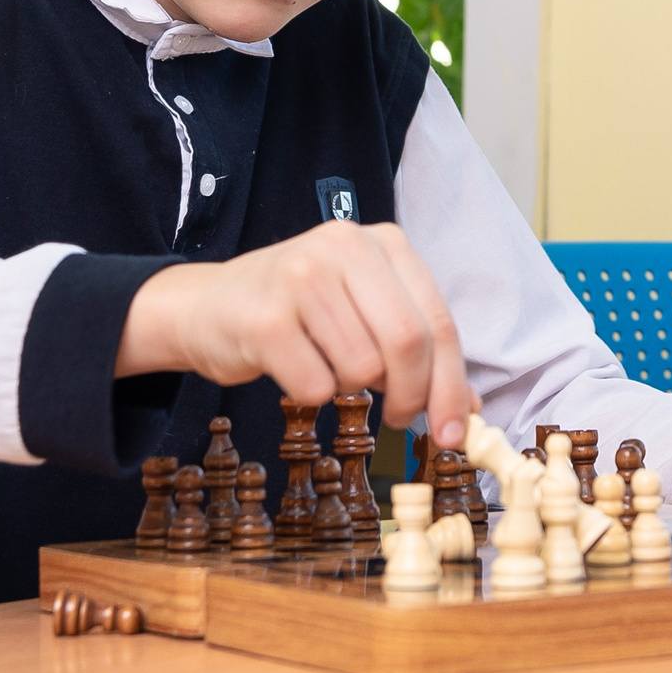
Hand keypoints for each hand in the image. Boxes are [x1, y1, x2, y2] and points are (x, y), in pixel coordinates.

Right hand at [115, 220, 474, 445]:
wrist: (205, 306)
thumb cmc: (298, 314)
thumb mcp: (365, 313)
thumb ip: (418, 350)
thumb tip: (466, 410)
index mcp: (382, 242)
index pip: (438, 322)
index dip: (451, 384)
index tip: (454, 430)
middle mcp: (343, 247)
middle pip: (407, 344)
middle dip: (411, 396)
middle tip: (400, 419)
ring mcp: (301, 277)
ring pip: (362, 368)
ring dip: (352, 389)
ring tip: (327, 367)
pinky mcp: (264, 319)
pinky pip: (316, 386)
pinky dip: (313, 394)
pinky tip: (294, 368)